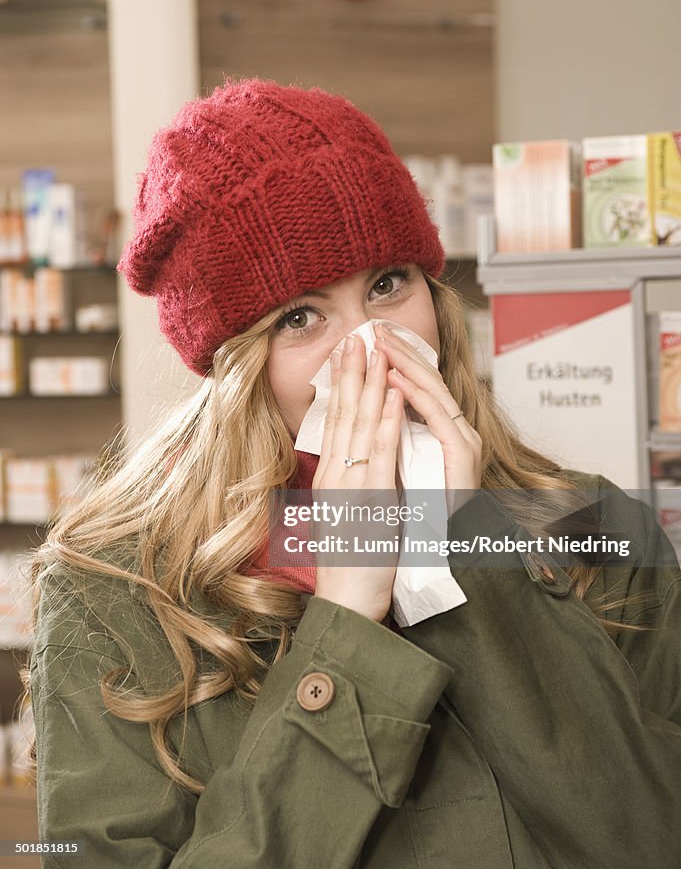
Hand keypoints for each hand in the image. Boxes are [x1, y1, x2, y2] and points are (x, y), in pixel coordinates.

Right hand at [312, 333, 404, 622]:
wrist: (346, 604)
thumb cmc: (350, 566)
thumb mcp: (346, 517)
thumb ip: (351, 487)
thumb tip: (359, 463)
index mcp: (331, 480)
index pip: (336, 424)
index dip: (343, 388)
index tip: (347, 357)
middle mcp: (336, 477)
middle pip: (342, 415)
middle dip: (350, 374)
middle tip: (354, 337)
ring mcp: (350, 487)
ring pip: (358, 425)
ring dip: (367, 384)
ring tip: (372, 349)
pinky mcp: (370, 500)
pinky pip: (379, 452)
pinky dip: (386, 419)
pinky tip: (391, 394)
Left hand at [373, 324, 482, 513]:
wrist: (440, 555)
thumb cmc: (418, 520)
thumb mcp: (402, 472)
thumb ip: (396, 443)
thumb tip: (372, 416)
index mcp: (440, 435)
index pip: (417, 389)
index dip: (395, 362)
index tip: (370, 342)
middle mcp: (456, 433)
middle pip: (426, 381)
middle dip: (400, 352)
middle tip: (376, 327)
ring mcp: (463, 442)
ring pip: (433, 391)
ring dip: (406, 363)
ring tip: (382, 341)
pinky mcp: (463, 455)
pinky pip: (437, 417)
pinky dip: (416, 395)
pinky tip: (396, 378)